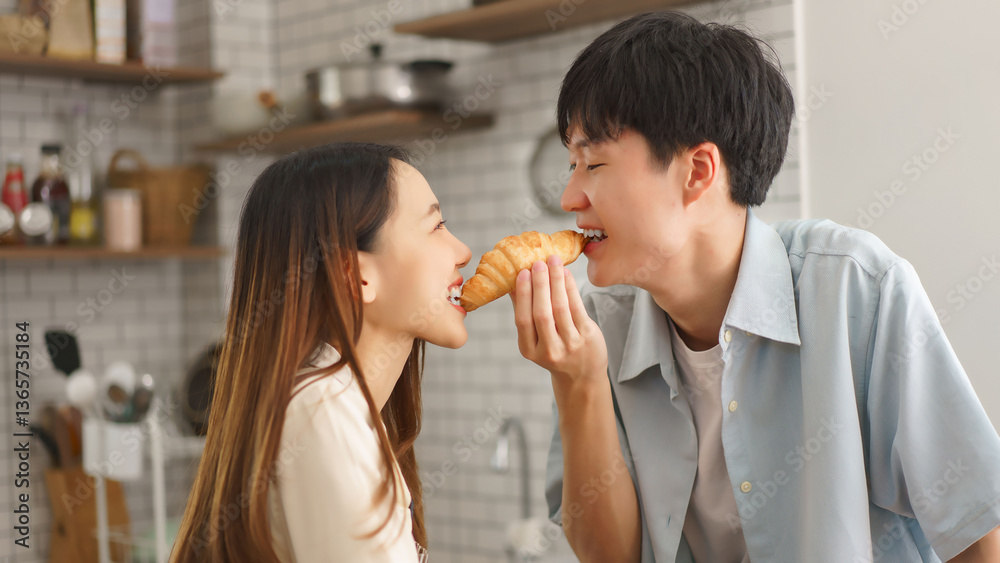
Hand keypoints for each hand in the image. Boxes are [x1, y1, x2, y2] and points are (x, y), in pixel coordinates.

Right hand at [511, 255, 607, 384]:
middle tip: (538, 263)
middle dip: (540, 285)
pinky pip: (577, 307)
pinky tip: (566, 274)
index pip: (523, 320)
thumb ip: (525, 314)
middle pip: (542, 313)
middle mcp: (549, 350)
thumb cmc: (554, 350)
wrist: (581, 375)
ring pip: (561, 308)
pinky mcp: (587, 337)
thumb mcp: (534, 339)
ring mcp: (570, 344)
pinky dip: (570, 288)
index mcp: (529, 350)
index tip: (522, 273)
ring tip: (553, 262)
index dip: (523, 295)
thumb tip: (513, 282)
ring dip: (556, 281)